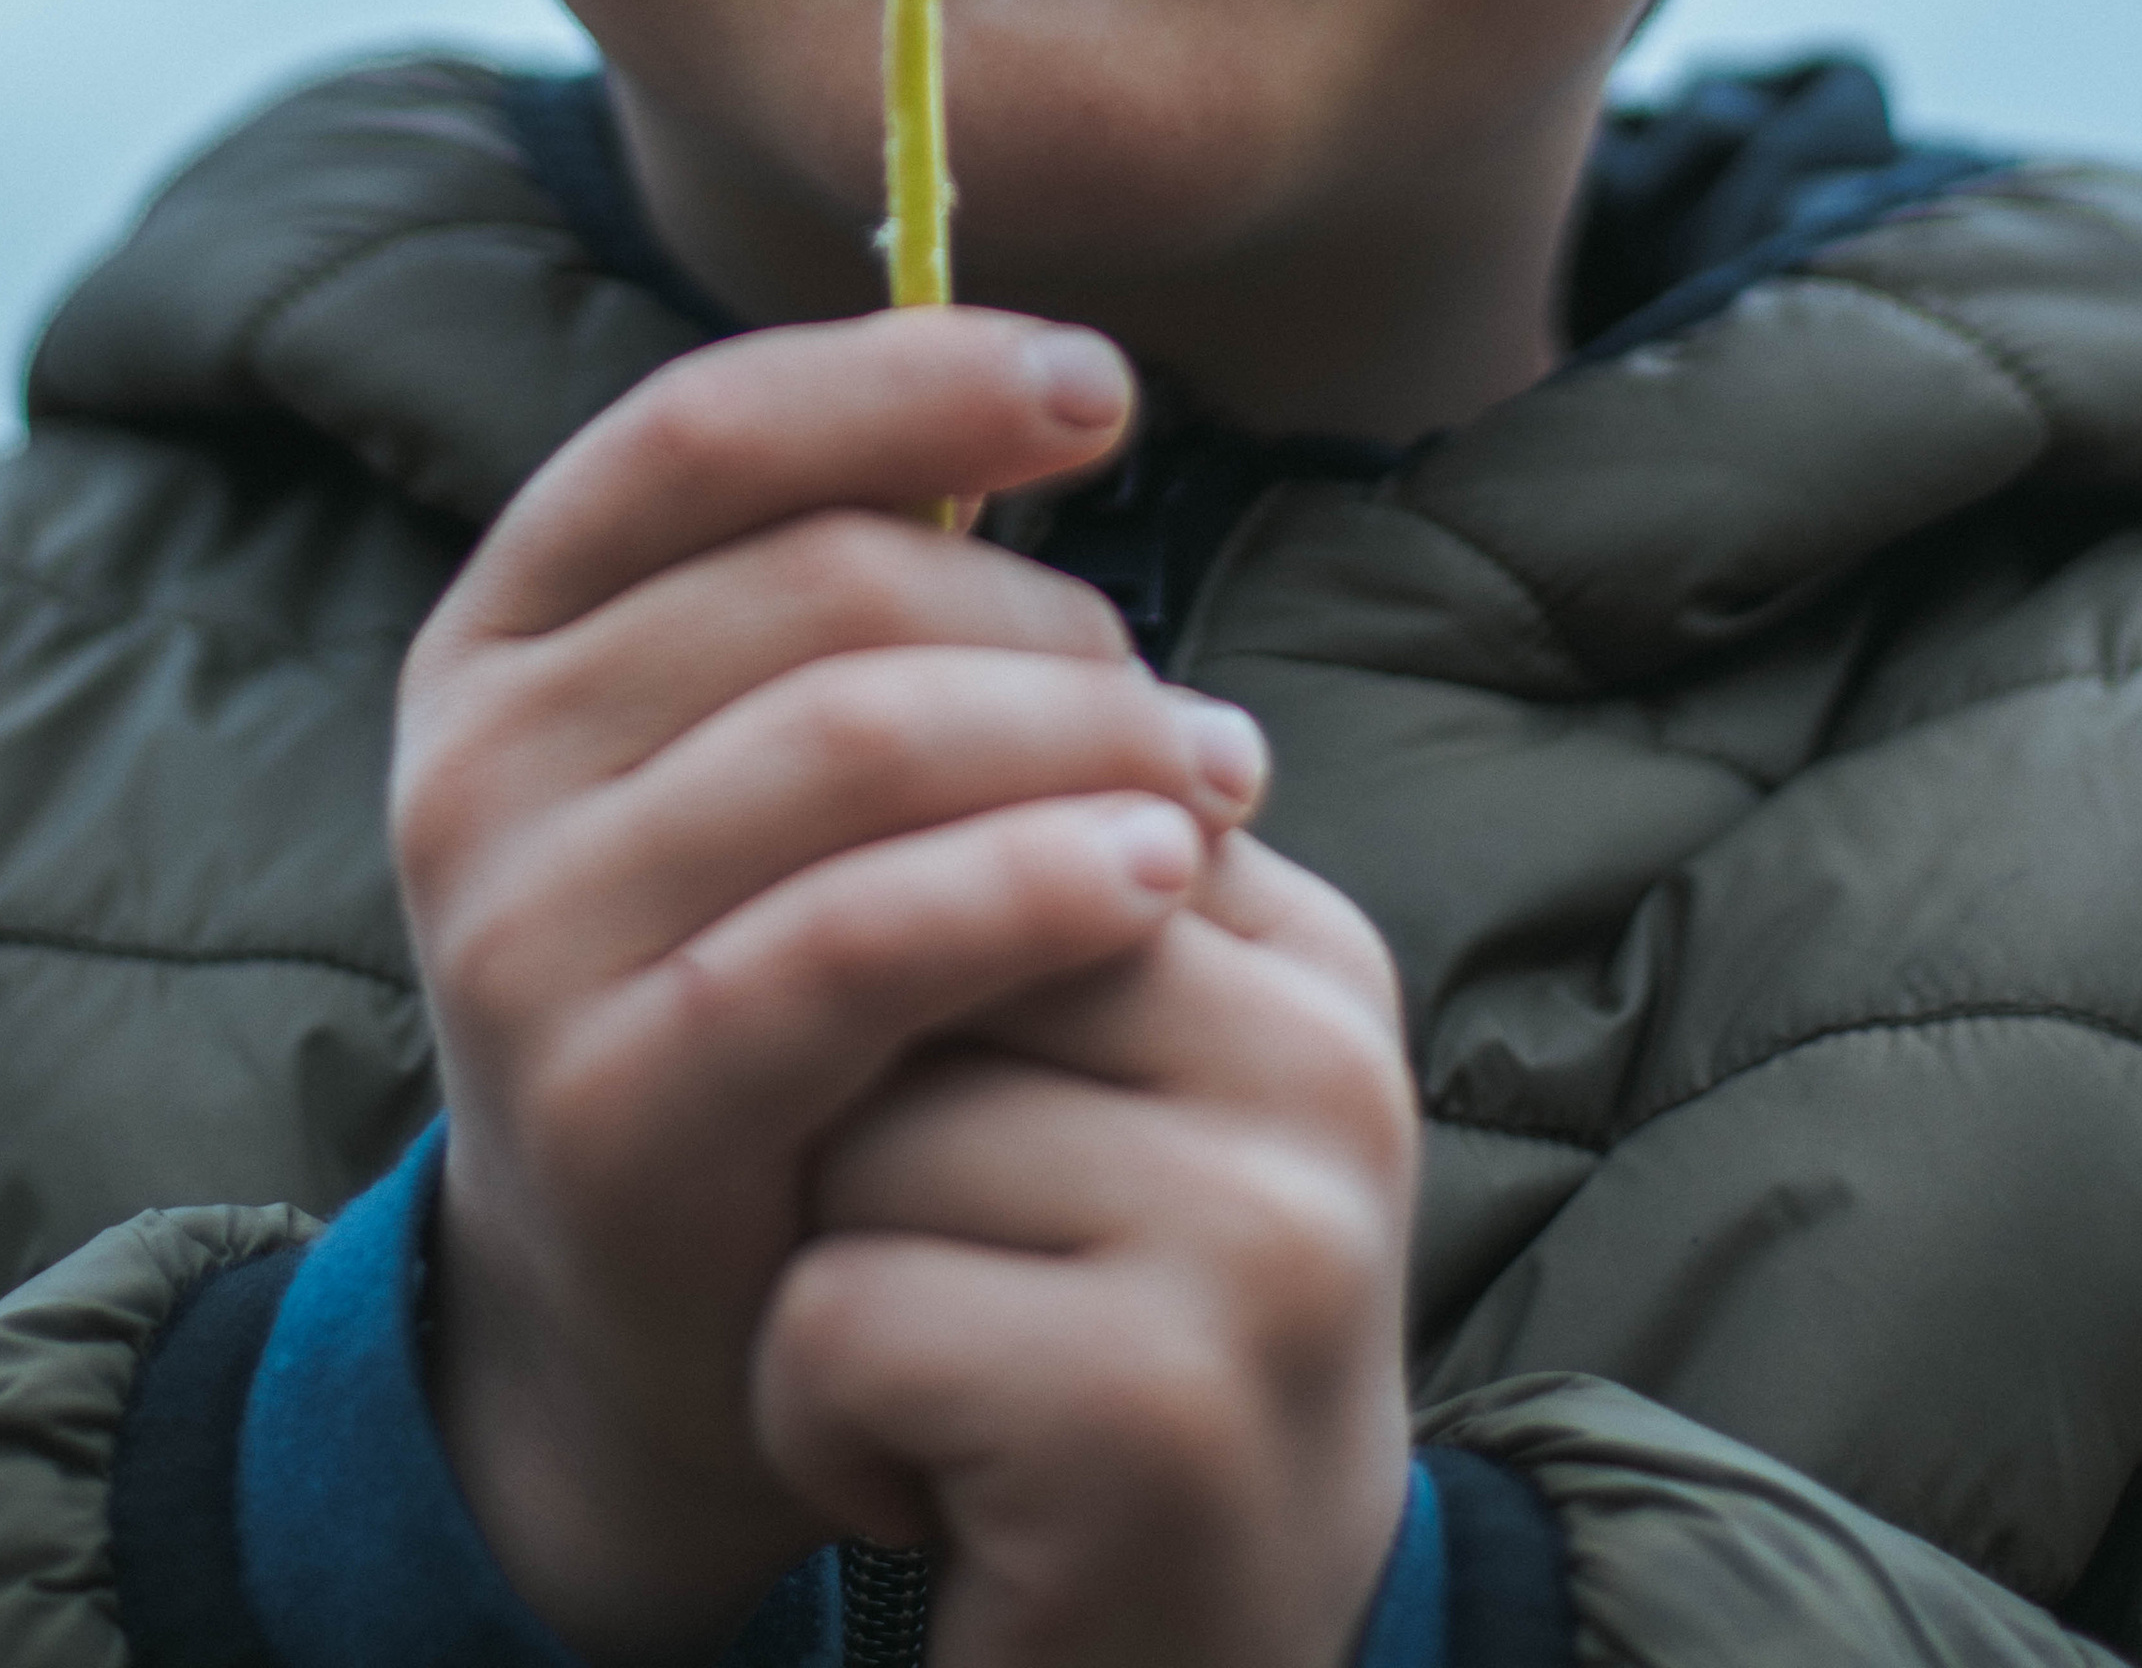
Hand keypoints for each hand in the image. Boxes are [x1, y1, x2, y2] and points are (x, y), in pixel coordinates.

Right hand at [389, 306, 1272, 1665]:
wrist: (647, 1328)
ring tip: (1216, 791)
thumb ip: (857, 597)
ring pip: (854, 742)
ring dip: (1078, 745)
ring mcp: (520, 934)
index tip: (1103, 388)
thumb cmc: (758, 975)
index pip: (701, 428)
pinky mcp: (609, 1100)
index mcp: (506, 633)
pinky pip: (854, 941)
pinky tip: (1164, 883)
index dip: (909, 377)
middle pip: (820, 586)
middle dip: (1049, 622)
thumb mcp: (761, 765)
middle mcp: (478, 763)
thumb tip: (1065, 393)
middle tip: (1194, 711)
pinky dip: (1032, 887)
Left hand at [756, 826, 1419, 1667]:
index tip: (966, 1124)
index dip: (902, 973)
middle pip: (926, 948)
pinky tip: (924, 1480)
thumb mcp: (1110, 1108)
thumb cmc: (1094, 1362)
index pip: (1014, 809)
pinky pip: (838, 1310)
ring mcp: (1262, 1239)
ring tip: (947, 1377)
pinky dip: (815, 1415)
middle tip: (948, 1265)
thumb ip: (1049, 908)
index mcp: (1316, 964)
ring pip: (863, 1124)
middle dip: (857, 1113)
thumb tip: (891, 661)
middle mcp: (1326, 1072)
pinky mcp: (1151, 1410)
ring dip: (828, 1271)